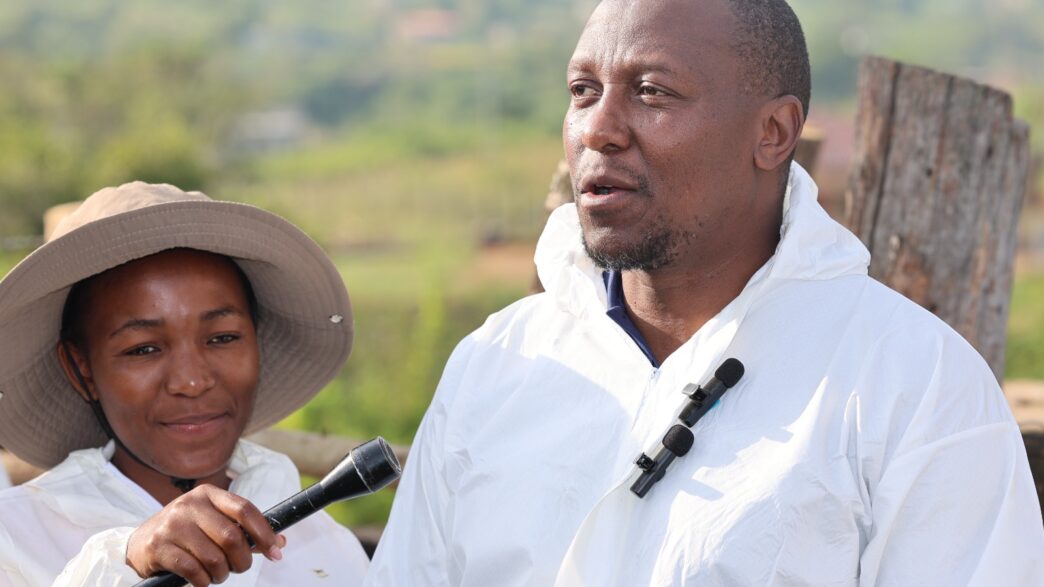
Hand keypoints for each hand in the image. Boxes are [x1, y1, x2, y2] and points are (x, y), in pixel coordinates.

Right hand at [126, 484, 285, 586]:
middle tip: (239, 568)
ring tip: (218, 574)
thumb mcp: (213, 523)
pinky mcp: (159, 546)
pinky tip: (203, 580)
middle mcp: (190, 504)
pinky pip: (194, 570)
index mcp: (209, 494)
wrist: (141, 542)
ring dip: (222, 573)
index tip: (276, 552)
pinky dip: (204, 581)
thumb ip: (244, 531)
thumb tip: (280, 542)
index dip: (265, 533)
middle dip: (242, 560)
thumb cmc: (188, 533)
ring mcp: (172, 524)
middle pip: (232, 537)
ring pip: (214, 557)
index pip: (245, 510)